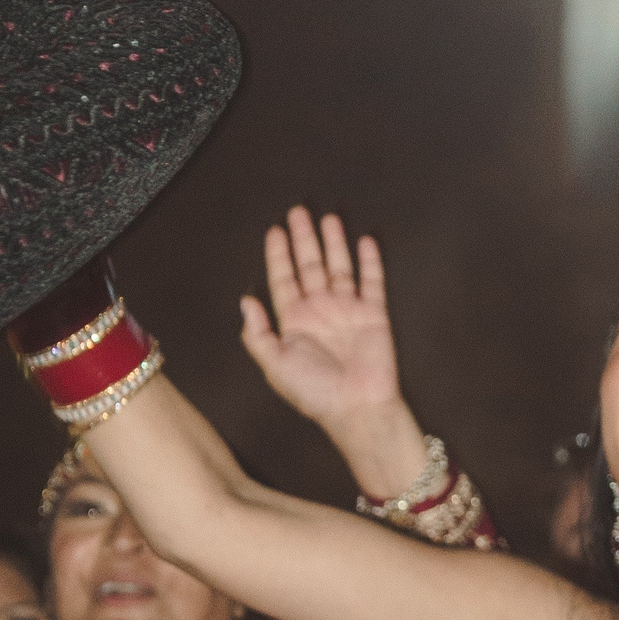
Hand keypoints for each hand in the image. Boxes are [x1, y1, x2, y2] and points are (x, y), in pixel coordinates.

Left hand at [239, 208, 404, 431]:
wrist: (357, 407)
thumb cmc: (315, 393)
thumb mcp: (274, 364)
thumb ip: (257, 333)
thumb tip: (245, 301)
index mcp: (294, 322)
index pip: (283, 280)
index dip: (278, 255)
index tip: (275, 231)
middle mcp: (320, 311)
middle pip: (310, 266)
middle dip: (304, 239)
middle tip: (298, 212)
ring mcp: (347, 310)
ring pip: (339, 267)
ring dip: (334, 243)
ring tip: (329, 218)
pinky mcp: (373, 314)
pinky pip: (371, 281)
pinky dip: (369, 262)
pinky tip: (365, 242)